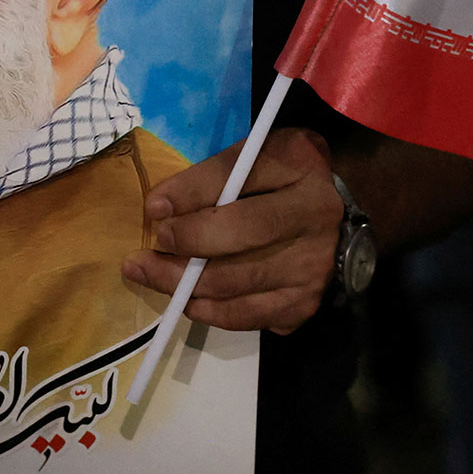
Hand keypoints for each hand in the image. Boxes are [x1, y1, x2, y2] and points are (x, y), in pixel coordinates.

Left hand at [121, 127, 342, 334]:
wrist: (330, 213)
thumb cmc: (279, 177)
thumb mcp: (250, 156)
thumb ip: (208, 177)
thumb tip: (158, 209)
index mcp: (300, 168)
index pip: (239, 180)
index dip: (192, 196)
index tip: (154, 209)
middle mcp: (315, 221)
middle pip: (240, 240)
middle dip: (183, 248)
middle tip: (141, 256)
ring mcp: (313, 269)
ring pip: (236, 286)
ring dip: (182, 285)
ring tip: (147, 274)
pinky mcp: (304, 304)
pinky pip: (246, 317)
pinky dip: (210, 311)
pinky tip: (188, 300)